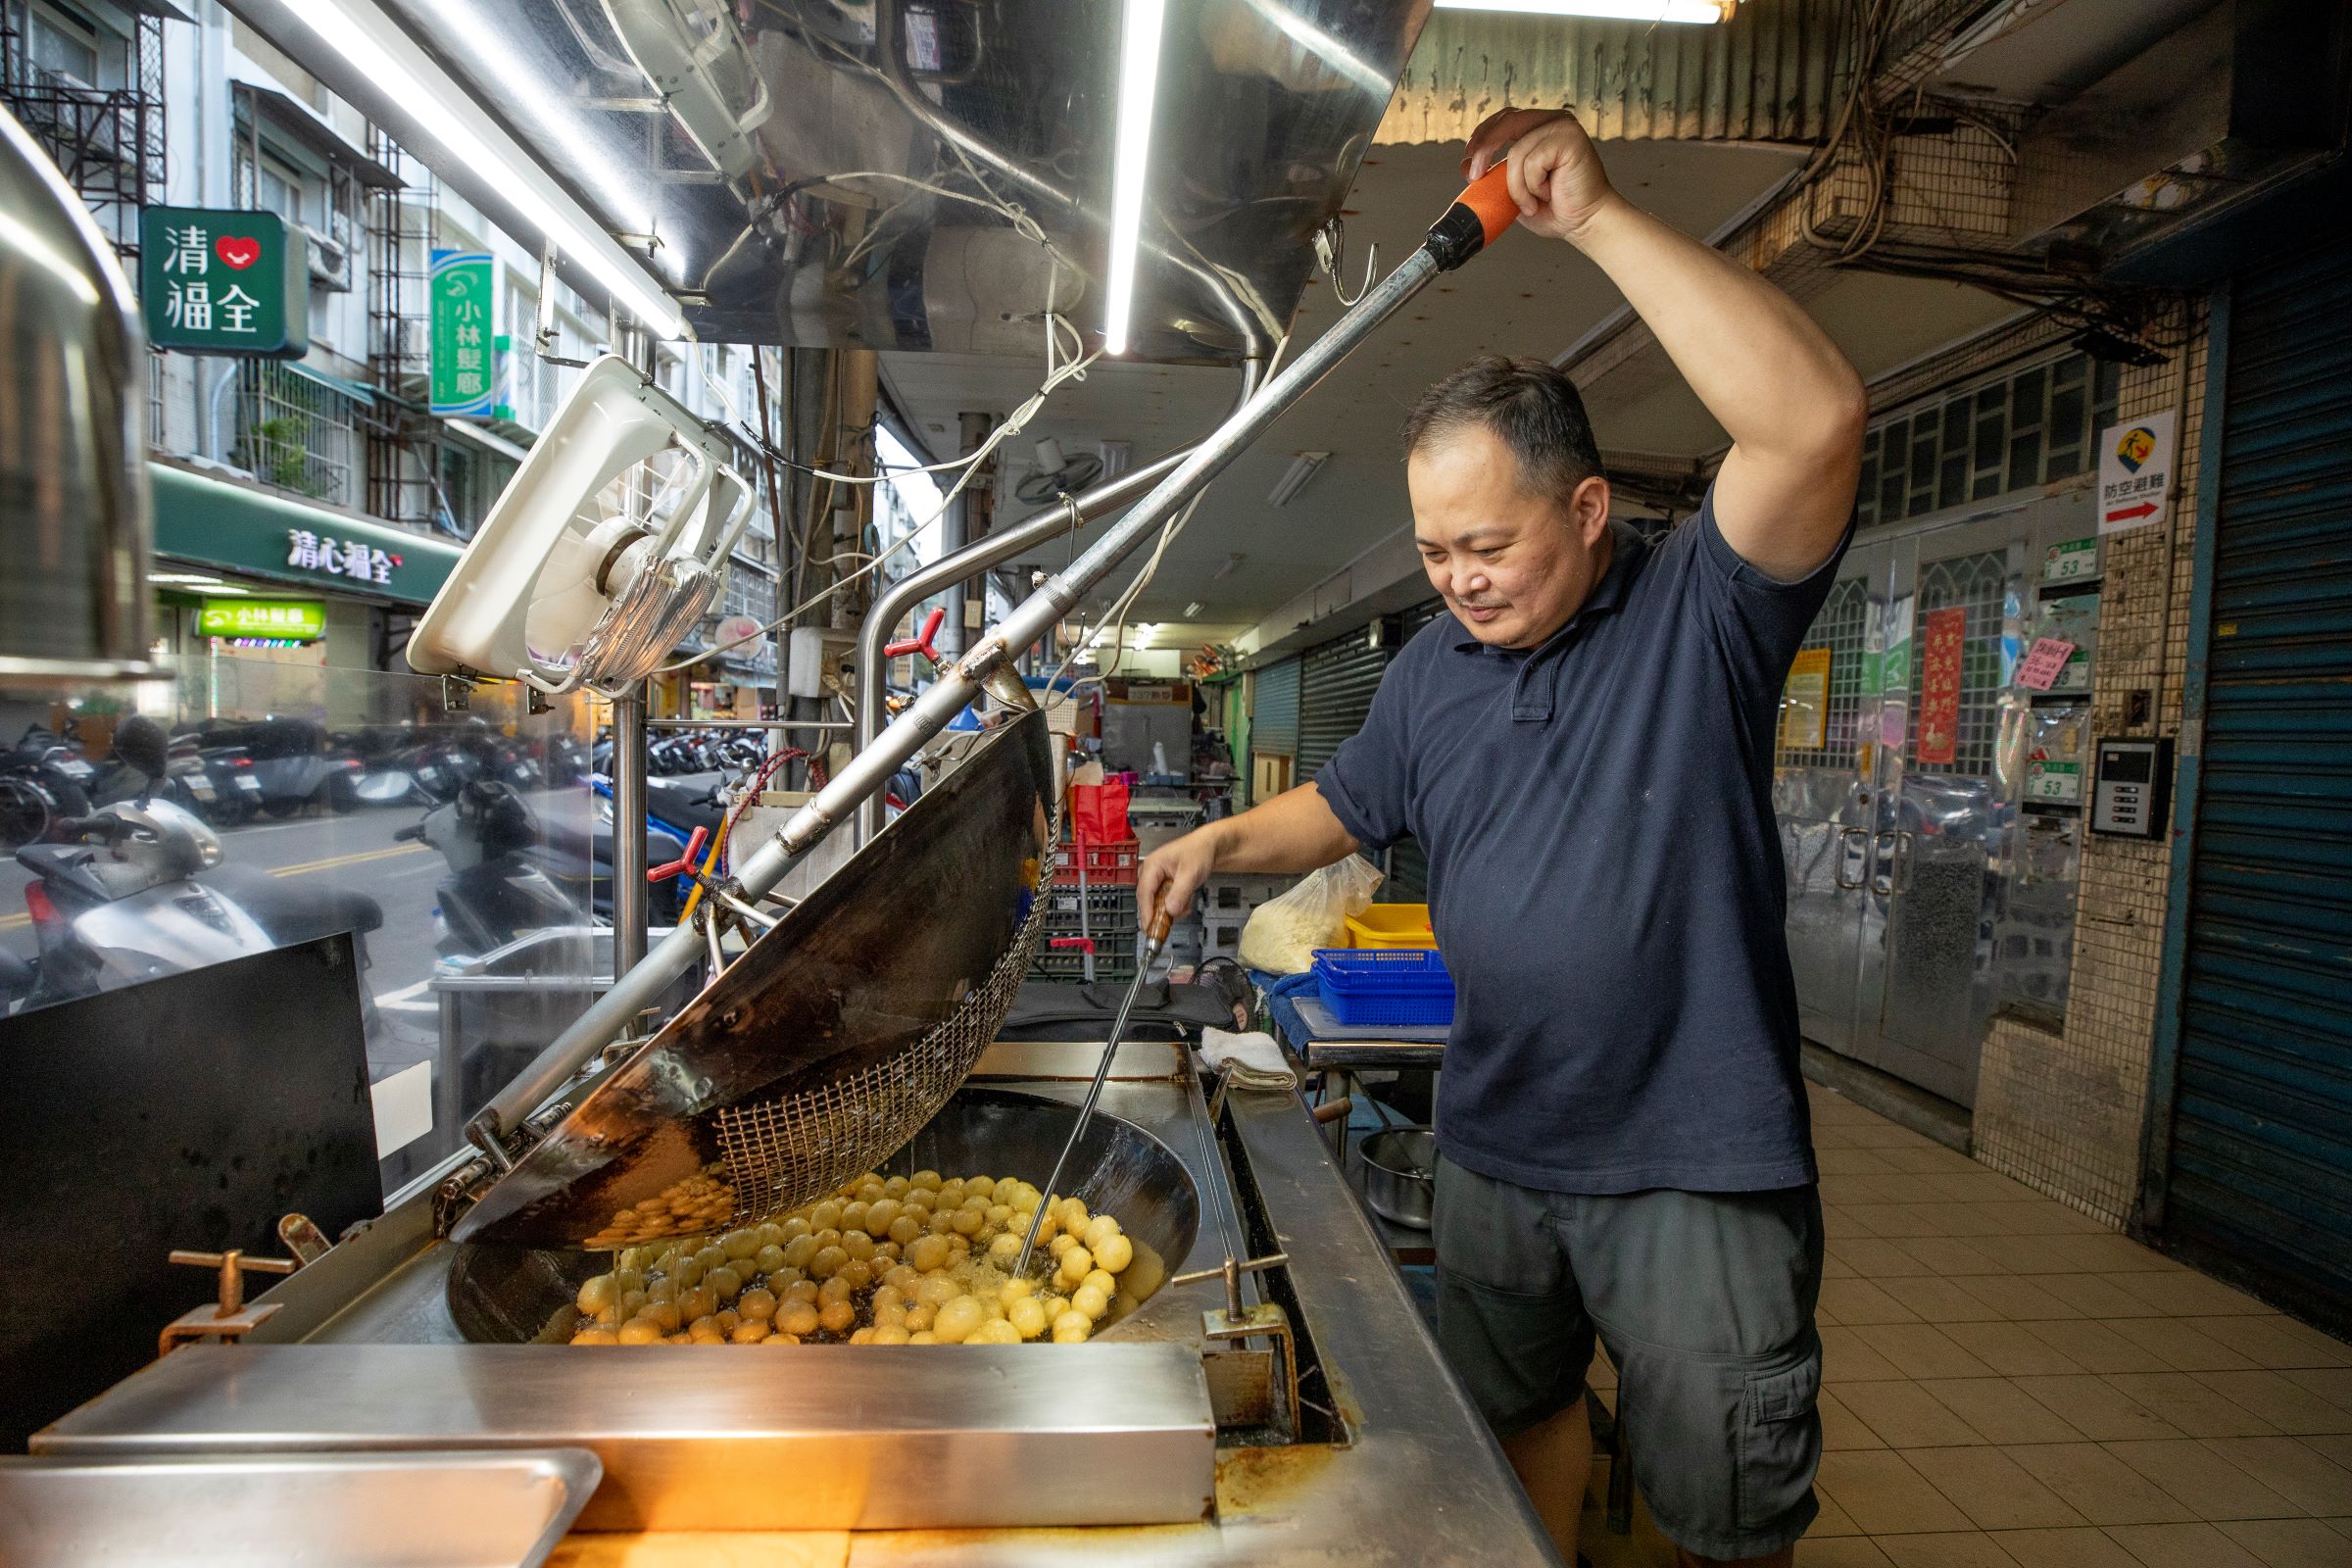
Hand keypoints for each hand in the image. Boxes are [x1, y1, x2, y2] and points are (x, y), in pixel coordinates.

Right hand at [1137, 827, 1218, 928]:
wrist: (1208, 846)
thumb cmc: (1198, 851)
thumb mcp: (1191, 873)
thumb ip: (1180, 893)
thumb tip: (1170, 910)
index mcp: (1152, 865)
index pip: (1145, 893)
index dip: (1146, 912)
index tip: (1149, 927)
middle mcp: (1150, 872)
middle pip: (1148, 900)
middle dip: (1159, 913)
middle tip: (1165, 928)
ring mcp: (1156, 879)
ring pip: (1156, 902)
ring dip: (1170, 909)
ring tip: (1185, 907)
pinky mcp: (1163, 884)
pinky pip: (1164, 901)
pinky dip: (1175, 905)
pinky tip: (1185, 903)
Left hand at [1462, 107, 1619, 243]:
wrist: (1584, 222)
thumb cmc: (1555, 208)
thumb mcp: (1515, 189)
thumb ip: (1497, 174)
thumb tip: (1467, 166)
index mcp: (1539, 127)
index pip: (1504, 119)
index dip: (1482, 135)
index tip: (1467, 159)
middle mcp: (1552, 121)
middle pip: (1506, 122)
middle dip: (1484, 148)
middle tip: (1475, 175)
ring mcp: (1563, 126)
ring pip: (1517, 152)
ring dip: (1517, 187)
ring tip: (1531, 204)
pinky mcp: (1570, 138)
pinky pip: (1532, 161)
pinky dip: (1533, 186)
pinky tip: (1548, 195)